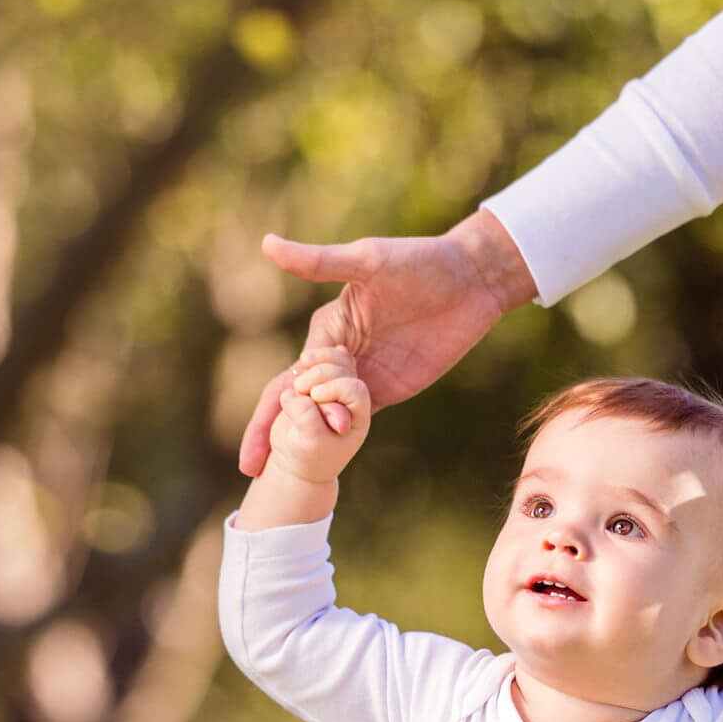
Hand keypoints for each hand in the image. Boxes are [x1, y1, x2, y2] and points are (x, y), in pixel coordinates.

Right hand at [236, 209, 538, 476]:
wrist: (472, 280)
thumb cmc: (419, 261)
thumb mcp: (367, 260)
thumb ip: (318, 263)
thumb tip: (267, 245)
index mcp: (328, 329)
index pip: (293, 374)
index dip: (276, 405)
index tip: (271, 430)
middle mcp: (338, 355)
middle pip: (296, 402)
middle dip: (270, 432)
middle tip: (250, 468)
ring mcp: (363, 376)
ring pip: (321, 416)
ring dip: (300, 443)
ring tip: (276, 476)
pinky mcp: (388, 390)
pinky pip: (356, 420)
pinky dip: (337, 441)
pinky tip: (318, 465)